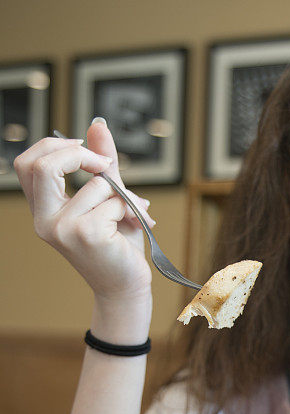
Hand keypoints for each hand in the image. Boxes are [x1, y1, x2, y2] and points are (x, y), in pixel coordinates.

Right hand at [14, 120, 154, 302]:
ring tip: (134, 213)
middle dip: (81, 155)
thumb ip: (101, 164)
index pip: (27, 163)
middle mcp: (45, 221)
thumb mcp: (108, 198)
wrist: (126, 286)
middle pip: (43, 164)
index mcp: (43, 211)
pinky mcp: (86, 234)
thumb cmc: (117, 245)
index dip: (55, 147)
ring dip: (123, 195)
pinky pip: (114, 202)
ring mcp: (63, 229)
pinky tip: (135, 227)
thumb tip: (97, 125)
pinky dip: (131, 209)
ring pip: (96, 185)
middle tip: (106, 165)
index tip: (86, 151)